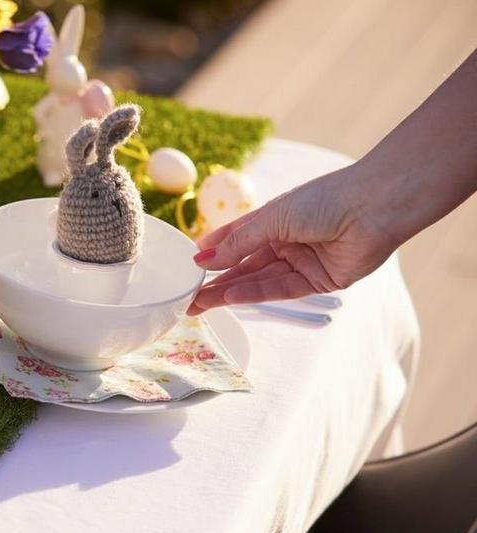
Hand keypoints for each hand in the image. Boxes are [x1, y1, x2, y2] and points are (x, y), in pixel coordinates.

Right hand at [187, 165, 401, 314]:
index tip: (189, 266)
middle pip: (244, 266)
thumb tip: (204, 259)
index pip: (236, 240)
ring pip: (258, 281)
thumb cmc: (324, 200)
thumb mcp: (272, 218)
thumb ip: (238, 244)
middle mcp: (286, 242)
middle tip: (188, 297)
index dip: (213, 253)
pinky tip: (229, 296)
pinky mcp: (318, 281)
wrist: (374, 206)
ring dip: (228, 292)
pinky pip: (280, 290)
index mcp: (274, 220)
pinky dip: (254, 293)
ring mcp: (301, 262)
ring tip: (199, 302)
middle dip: (215, 282)